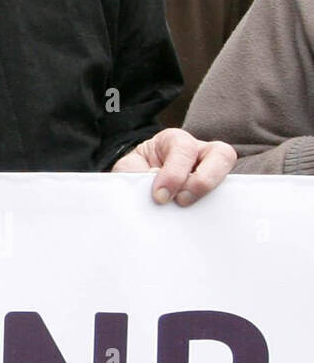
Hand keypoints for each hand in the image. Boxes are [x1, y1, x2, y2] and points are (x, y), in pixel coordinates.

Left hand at [113, 127, 236, 205]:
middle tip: (182, 201)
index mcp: (174, 140)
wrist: (137, 184)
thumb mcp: (130, 169)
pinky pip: (228, 199)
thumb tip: (159, 188)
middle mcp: (200, 152)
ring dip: (215, 194)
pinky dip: (218, 209)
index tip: (160, 196)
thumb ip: (138, 175)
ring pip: (231, 176)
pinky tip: (202, 221)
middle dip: (203, 180)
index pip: (183, 148)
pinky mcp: (219, 193)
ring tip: (194, 212)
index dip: (174, 173)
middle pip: (221, 154)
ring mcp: (214, 172)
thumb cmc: (136, 171)